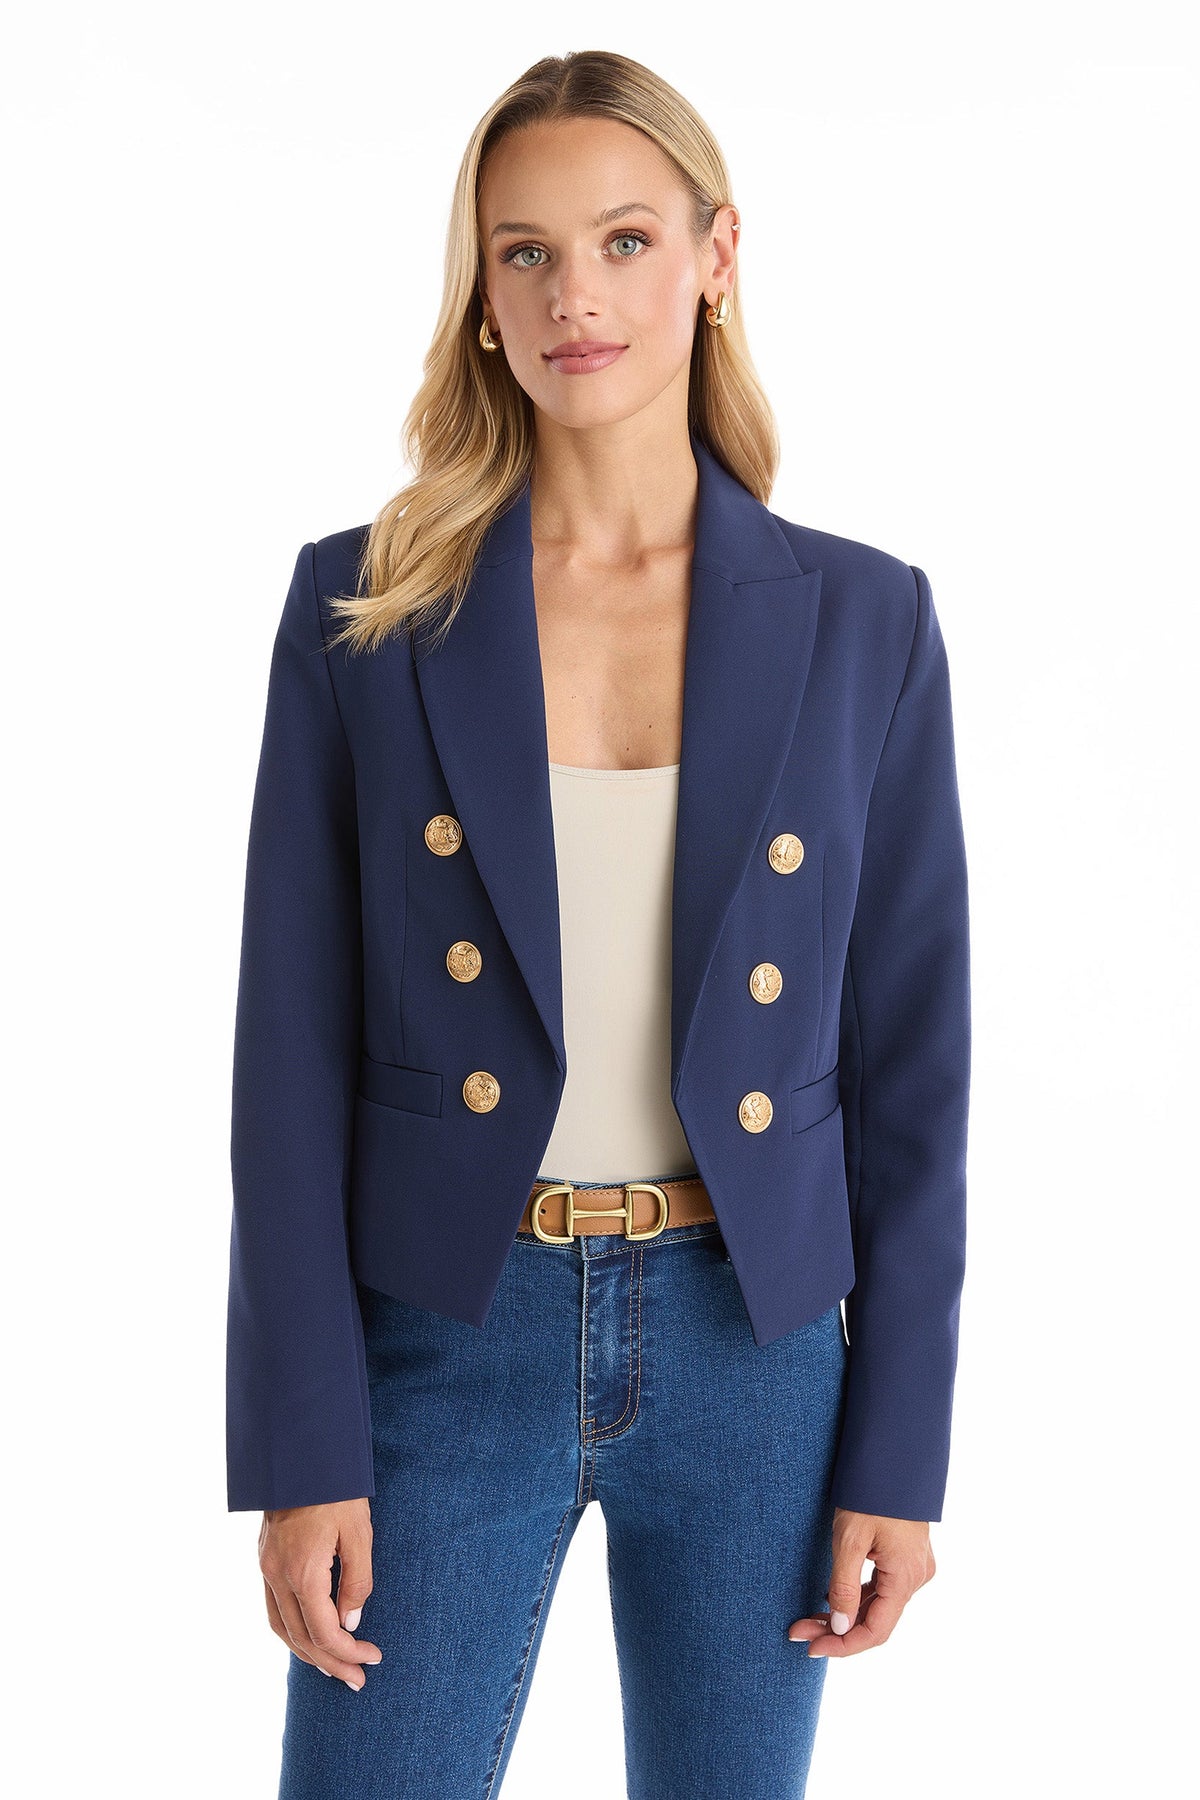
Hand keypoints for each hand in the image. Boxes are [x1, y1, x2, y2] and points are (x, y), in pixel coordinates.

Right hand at [259, 1497, 382, 1688]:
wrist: (303, 1455)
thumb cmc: (338, 1490)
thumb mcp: (359, 1533)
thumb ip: (357, 1582)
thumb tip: (350, 1624)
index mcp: (303, 1571)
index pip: (323, 1631)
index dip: (348, 1651)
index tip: (372, 1658)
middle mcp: (277, 1574)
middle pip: (300, 1637)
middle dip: (331, 1662)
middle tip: (357, 1679)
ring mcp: (266, 1567)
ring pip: (281, 1627)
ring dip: (308, 1652)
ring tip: (334, 1667)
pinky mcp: (264, 1559)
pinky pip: (274, 1608)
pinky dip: (292, 1630)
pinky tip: (309, 1636)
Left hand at [787, 1507, 934, 1656]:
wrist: (892, 1457)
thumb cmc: (871, 1493)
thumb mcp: (850, 1539)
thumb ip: (845, 1586)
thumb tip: (841, 1627)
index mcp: (906, 1577)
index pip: (876, 1631)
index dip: (844, 1645)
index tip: (813, 1649)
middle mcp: (916, 1577)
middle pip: (875, 1620)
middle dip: (836, 1630)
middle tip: (799, 1631)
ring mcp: (913, 1568)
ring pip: (877, 1606)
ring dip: (844, 1614)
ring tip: (808, 1619)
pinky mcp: (906, 1558)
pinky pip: (882, 1589)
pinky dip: (856, 1597)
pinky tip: (831, 1598)